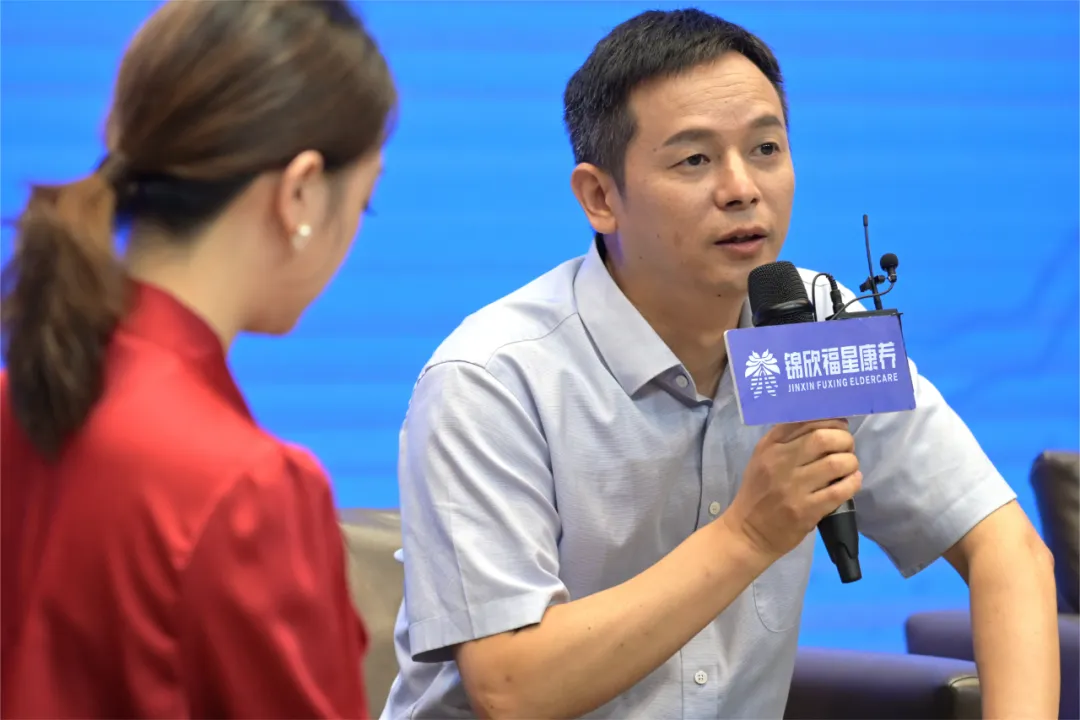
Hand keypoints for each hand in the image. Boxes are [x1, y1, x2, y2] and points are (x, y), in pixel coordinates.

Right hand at [722, 419, 861, 560]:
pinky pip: (840, 491)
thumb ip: (787, 440)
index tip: (838, 428)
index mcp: (770, 446)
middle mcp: (779, 463)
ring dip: (851, 462)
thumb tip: (823, 423)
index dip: (830, 421)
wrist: (747, 532)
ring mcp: (792, 488)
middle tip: (846, 448)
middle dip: (844, 440)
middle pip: (823, 438)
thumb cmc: (759, 493)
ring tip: (849, 467)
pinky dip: (853, 483)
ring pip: (836, 463)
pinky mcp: (805, 511)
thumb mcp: (763, 459)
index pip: (806, 420)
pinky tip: (852, 481)